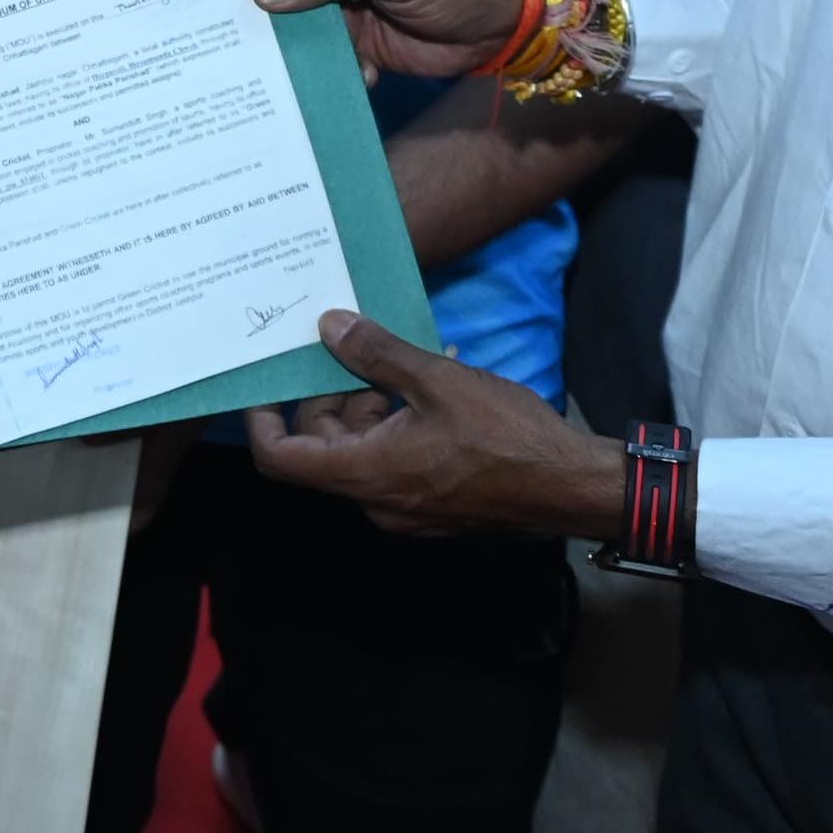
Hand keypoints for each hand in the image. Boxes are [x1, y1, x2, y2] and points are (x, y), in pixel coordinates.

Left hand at [245, 311, 624, 540]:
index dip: (261, 420)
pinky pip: (396, 457)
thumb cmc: (504, 435)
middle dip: (333, 392)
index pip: (281, 458)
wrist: (571, 486)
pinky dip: (401, 417)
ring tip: (410, 354)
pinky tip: (437, 376)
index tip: (264, 381)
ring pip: (363, 446)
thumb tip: (328, 327)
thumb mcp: (436, 380)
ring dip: (374, 397)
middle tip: (358, 346)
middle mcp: (375, 498)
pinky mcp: (433, 501)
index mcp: (364, 474)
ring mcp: (406, 505)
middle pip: (323, 445)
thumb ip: (376, 354)